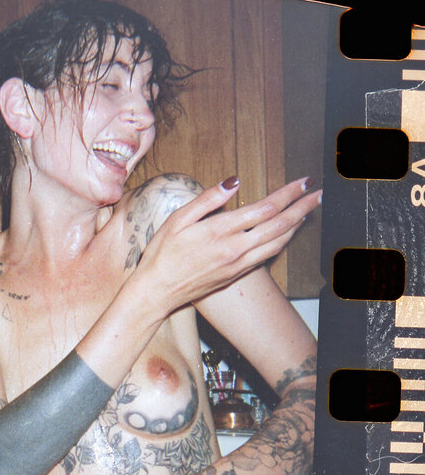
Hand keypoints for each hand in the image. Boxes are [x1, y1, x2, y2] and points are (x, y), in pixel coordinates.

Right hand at [130, 176, 320, 316]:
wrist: (156, 293)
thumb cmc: (161, 255)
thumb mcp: (178, 220)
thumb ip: (208, 199)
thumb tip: (234, 182)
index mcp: (221, 231)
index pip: (265, 208)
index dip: (288, 194)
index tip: (303, 182)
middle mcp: (235, 249)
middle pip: (279, 225)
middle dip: (302, 207)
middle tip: (319, 193)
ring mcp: (237, 265)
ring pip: (277, 243)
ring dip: (296, 226)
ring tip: (308, 211)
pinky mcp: (235, 275)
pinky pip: (267, 256)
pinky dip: (282, 241)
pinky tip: (286, 233)